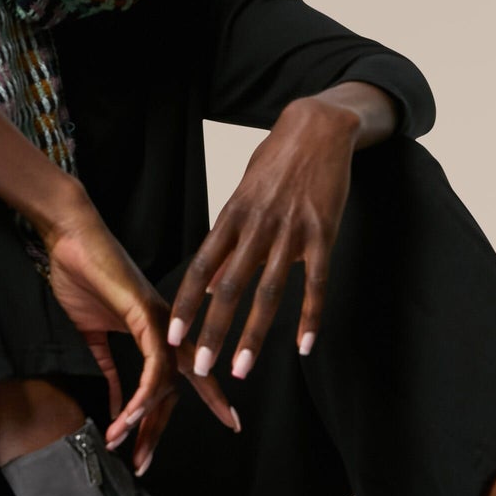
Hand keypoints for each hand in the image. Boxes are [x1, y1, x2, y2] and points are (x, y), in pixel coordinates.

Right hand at [40, 197, 238, 473]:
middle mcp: (170, 328)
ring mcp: (162, 321)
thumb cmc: (82, 277)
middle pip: (180, 387)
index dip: (210, 398)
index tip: (230, 423)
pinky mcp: (147, 314)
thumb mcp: (93, 334)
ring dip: (144, 419)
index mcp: (161, 331)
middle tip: (145, 465)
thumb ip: (109, 368)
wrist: (72, 238)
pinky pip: (153, 363)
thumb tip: (117, 402)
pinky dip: (142, 393)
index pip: (189, 372)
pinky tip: (129, 415)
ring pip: (168, 381)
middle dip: (162, 429)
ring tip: (124, 445)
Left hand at [166, 97, 359, 382]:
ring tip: (243, 367)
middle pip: (232, 286)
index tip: (172, 336)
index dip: (186, 304)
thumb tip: (209, 286)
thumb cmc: (276, 164)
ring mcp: (291, 230)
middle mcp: (257, 226)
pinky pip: (316, 282)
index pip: (201, 267)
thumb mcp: (243, 196)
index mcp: (232, 216)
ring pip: (270, 291)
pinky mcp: (323, 233)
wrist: (318, 127)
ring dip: (254, 333)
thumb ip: (227, 242)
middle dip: (214, 331)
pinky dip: (310, 316)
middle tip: (201, 367)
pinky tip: (305, 346)